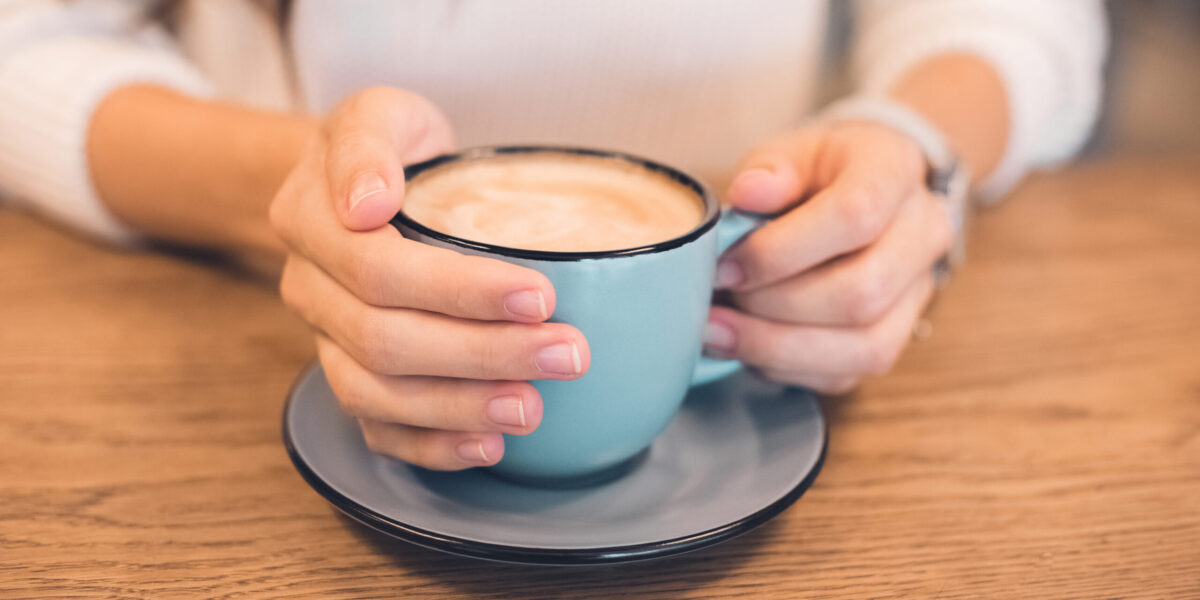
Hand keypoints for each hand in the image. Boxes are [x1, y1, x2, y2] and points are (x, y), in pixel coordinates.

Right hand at [270, 88, 589, 468]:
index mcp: (310, 222)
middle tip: (567, 355)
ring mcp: (326, 341)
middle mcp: (310, 289)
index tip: (540, 295)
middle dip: (483, 354)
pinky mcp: (352, 378)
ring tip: (534, 407)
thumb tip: (367, 203)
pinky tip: (490, 445)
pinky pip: (378, 430)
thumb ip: (368, 144)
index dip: (460, 291)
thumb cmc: (390, 150)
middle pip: (386, 341)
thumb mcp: (380, 114)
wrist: (365, 188)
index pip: (380, 269)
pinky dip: (433, 446)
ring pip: (378, 395)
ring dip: (462, 407)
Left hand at [705, 122, 953, 393]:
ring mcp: (916, 293)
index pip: (856, 215)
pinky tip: (747, 347)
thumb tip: (748, 194)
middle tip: (719, 297)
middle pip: (862, 292)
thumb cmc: (819, 172)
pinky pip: (847, 373)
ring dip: (778, 347)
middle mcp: (922, 235)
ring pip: (864, 346)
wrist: (862, 190)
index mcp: (896, 171)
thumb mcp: (792, 151)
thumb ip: (770, 169)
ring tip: (718, 332)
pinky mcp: (894, 337)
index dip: (782, 250)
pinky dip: (787, 368)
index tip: (726, 264)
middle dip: (774, 304)